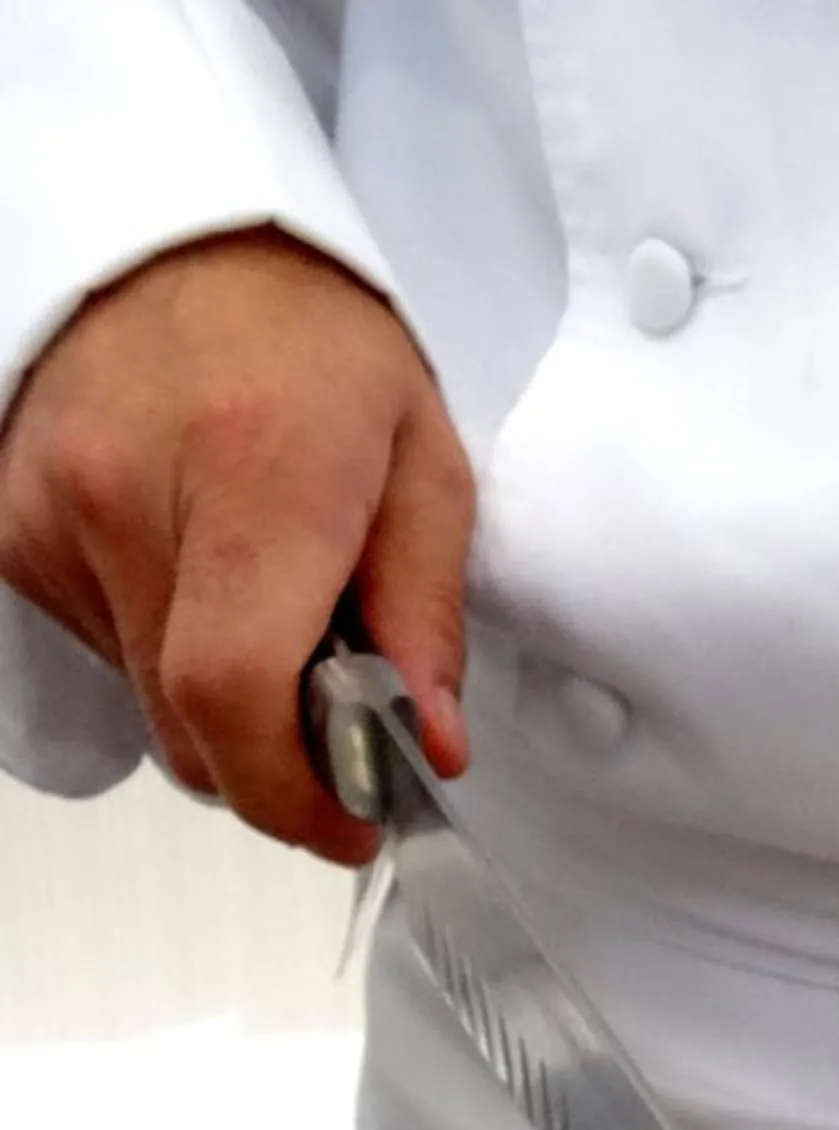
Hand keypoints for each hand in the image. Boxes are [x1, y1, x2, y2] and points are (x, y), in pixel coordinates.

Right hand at [0, 225, 474, 862]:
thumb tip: (432, 748)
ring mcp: (51, 516)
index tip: (350, 818)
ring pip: (149, 707)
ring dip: (223, 706)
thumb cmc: (311, 342)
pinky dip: (167, 654)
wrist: (182, 236)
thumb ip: (426, 617)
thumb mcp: (423, 461)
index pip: (232, 694)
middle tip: (343, 734)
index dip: (291, 793)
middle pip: (192, 729)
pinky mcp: (12, 532)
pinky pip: (105, 655)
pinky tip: (204, 578)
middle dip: (277, 766)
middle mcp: (126, 497)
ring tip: (272, 612)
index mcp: (253, 473)